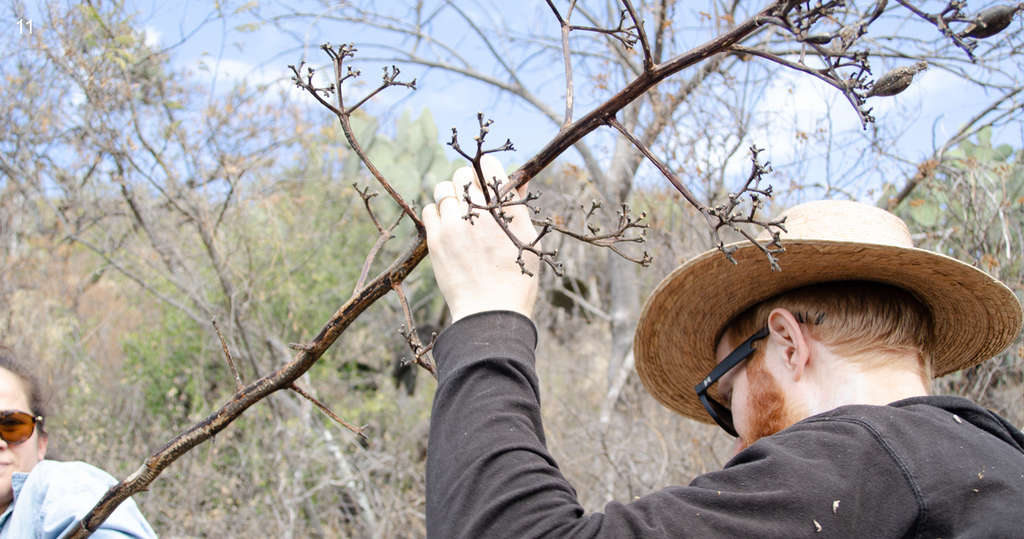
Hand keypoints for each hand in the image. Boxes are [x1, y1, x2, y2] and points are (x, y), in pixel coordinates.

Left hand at [422, 155, 539, 321]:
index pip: (490, 166)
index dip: (487, 170)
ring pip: (443, 189)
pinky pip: (429, 209)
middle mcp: (481, 211)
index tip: (487, 181)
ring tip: (458, 213)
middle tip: (472, 199)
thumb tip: (517, 180)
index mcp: (507, 209)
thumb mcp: (528, 239)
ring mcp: (455, 224)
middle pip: (463, 174)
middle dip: (467, 182)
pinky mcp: (437, 239)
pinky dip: (437, 213)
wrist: (491, 312)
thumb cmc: (515, 278)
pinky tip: (447, 227)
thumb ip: (518, 207)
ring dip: (450, 196)